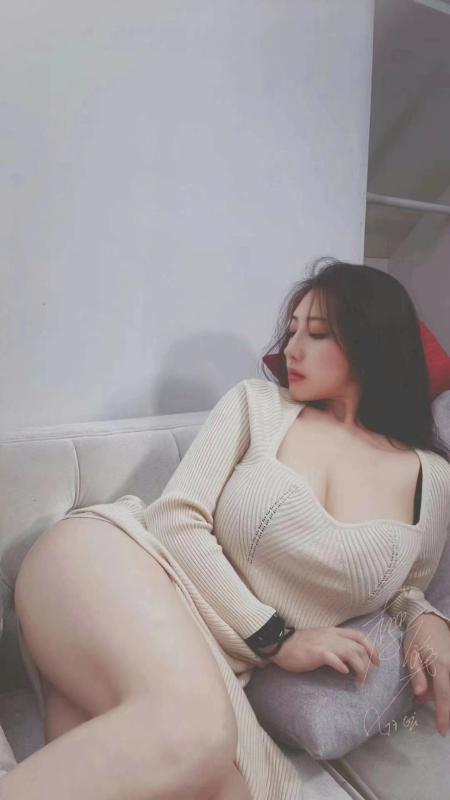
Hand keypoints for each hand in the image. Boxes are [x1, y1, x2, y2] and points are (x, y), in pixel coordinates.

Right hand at [269, 626, 379, 681]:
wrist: (282, 644)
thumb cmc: (301, 645)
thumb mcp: (321, 639)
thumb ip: (334, 643)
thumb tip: (348, 657)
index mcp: (334, 632)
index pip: (360, 636)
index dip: (372, 648)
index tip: (377, 662)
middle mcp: (333, 636)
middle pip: (359, 647)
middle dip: (368, 663)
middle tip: (367, 677)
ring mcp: (325, 644)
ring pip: (351, 653)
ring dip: (360, 668)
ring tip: (359, 680)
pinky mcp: (317, 653)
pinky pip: (333, 658)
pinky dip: (342, 666)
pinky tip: (344, 673)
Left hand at [403, 613, 449, 735]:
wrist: (429, 619)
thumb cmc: (417, 636)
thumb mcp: (411, 654)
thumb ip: (416, 674)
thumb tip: (421, 695)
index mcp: (441, 666)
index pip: (444, 696)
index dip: (443, 714)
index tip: (442, 731)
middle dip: (445, 709)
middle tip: (436, 719)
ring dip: (443, 697)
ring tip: (425, 695)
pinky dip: (444, 688)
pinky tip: (432, 688)